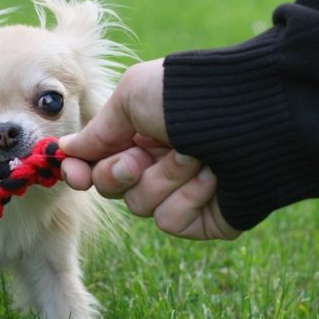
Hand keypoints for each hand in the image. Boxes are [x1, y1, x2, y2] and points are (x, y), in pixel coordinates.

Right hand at [59, 59, 239, 239]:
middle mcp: (158, 161)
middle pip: (110, 187)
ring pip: (140, 205)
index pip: (95, 160)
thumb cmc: (190, 96)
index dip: (79, 170)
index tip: (74, 174)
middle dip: (118, 173)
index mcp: (139, 131)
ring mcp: (182, 191)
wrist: (252, 116)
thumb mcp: (133, 96)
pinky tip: (211, 176)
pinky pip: (171, 221)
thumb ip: (98, 130)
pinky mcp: (204, 218)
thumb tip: (67, 151)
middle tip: (138, 157)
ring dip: (162, 179)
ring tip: (194, 154)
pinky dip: (187, 198)